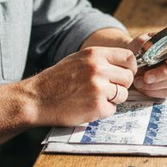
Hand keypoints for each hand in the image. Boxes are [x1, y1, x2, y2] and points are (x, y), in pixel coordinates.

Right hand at [21, 46, 136, 126]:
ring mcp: (98, 88)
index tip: (123, 74)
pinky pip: (112, 109)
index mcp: (95, 54)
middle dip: (121, 85)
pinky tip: (87, 107)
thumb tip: (124, 65)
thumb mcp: (77, 60)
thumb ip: (100, 60)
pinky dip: (102, 111)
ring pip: (123, 94)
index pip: (129, 57)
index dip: (129, 68)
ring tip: (94, 98)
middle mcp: (98, 69)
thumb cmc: (56, 80)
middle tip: (107, 90)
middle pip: (128, 77)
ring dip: (113, 99)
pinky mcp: (96, 106)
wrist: (36, 99)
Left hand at [128, 32, 166, 97]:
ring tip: (139, 82)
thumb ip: (141, 42)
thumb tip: (147, 46)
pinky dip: (154, 91)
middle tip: (146, 77)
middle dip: (161, 75)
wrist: (137, 62)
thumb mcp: (139, 42)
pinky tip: (144, 87)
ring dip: (155, 84)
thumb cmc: (140, 50)